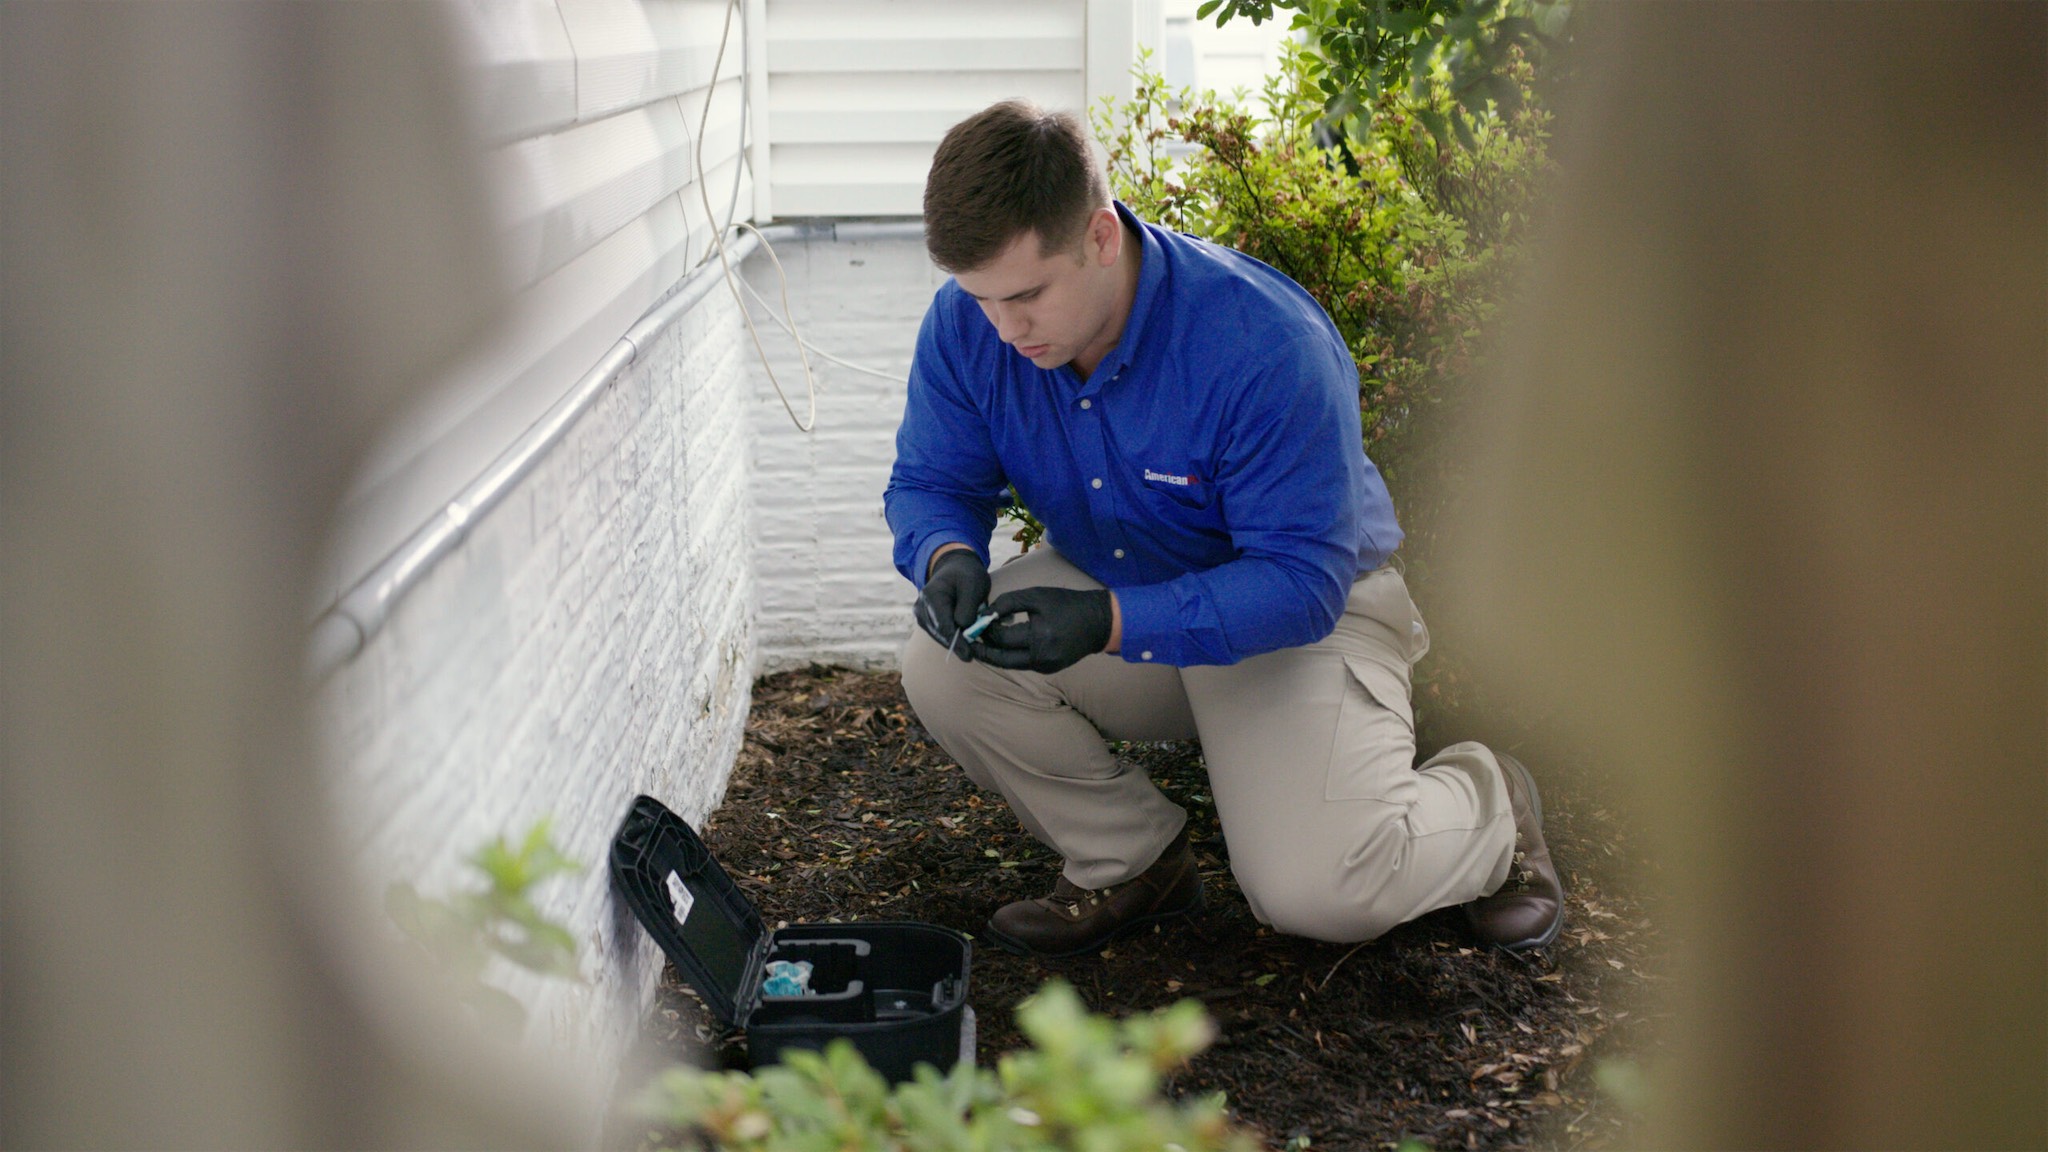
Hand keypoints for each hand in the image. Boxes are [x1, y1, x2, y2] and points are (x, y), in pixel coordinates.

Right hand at [915, 549, 990, 660]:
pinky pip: (940, 634)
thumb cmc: (967, 574)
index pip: (943, 625)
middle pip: (939, 634)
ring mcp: (921, 615)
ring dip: (955, 643)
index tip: (969, 656)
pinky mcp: (927, 621)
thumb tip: (962, 627)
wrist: (955, 568)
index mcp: (931, 595)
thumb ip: (968, 606)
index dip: (957, 643)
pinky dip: (952, 639)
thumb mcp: (974, 583)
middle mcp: (921, 607)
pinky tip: (965, 642)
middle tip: (973, 656)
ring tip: (972, 649)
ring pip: (939, 637)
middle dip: (957, 645)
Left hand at [970, 586, 1113, 673]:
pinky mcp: (1049, 669)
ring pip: (1011, 664)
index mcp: (1040, 637)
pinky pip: (1023, 663)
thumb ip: (1008, 602)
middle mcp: (1042, 657)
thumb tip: (985, 614)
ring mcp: (1046, 667)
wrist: (1098, 623)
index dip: (986, 630)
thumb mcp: (1037, 595)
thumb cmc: (1067, 604)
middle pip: (1001, 660)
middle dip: (983, 651)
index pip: (1002, 639)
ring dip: (995, 653)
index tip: (978, 620)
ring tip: (982, 641)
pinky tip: (1002, 643)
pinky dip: (1010, 654)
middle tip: (968, 640)